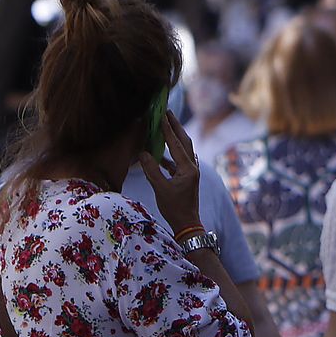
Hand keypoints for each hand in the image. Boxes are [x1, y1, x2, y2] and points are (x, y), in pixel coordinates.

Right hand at [135, 111, 202, 235]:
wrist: (187, 224)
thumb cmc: (174, 209)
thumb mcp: (160, 189)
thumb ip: (151, 170)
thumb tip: (143, 153)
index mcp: (188, 168)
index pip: (176, 144)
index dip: (168, 128)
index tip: (162, 114)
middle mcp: (192, 167)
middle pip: (184, 141)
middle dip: (175, 126)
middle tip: (167, 112)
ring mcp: (191, 172)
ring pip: (183, 150)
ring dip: (174, 138)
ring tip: (164, 126)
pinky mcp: (187, 178)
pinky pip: (178, 161)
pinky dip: (170, 154)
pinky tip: (159, 153)